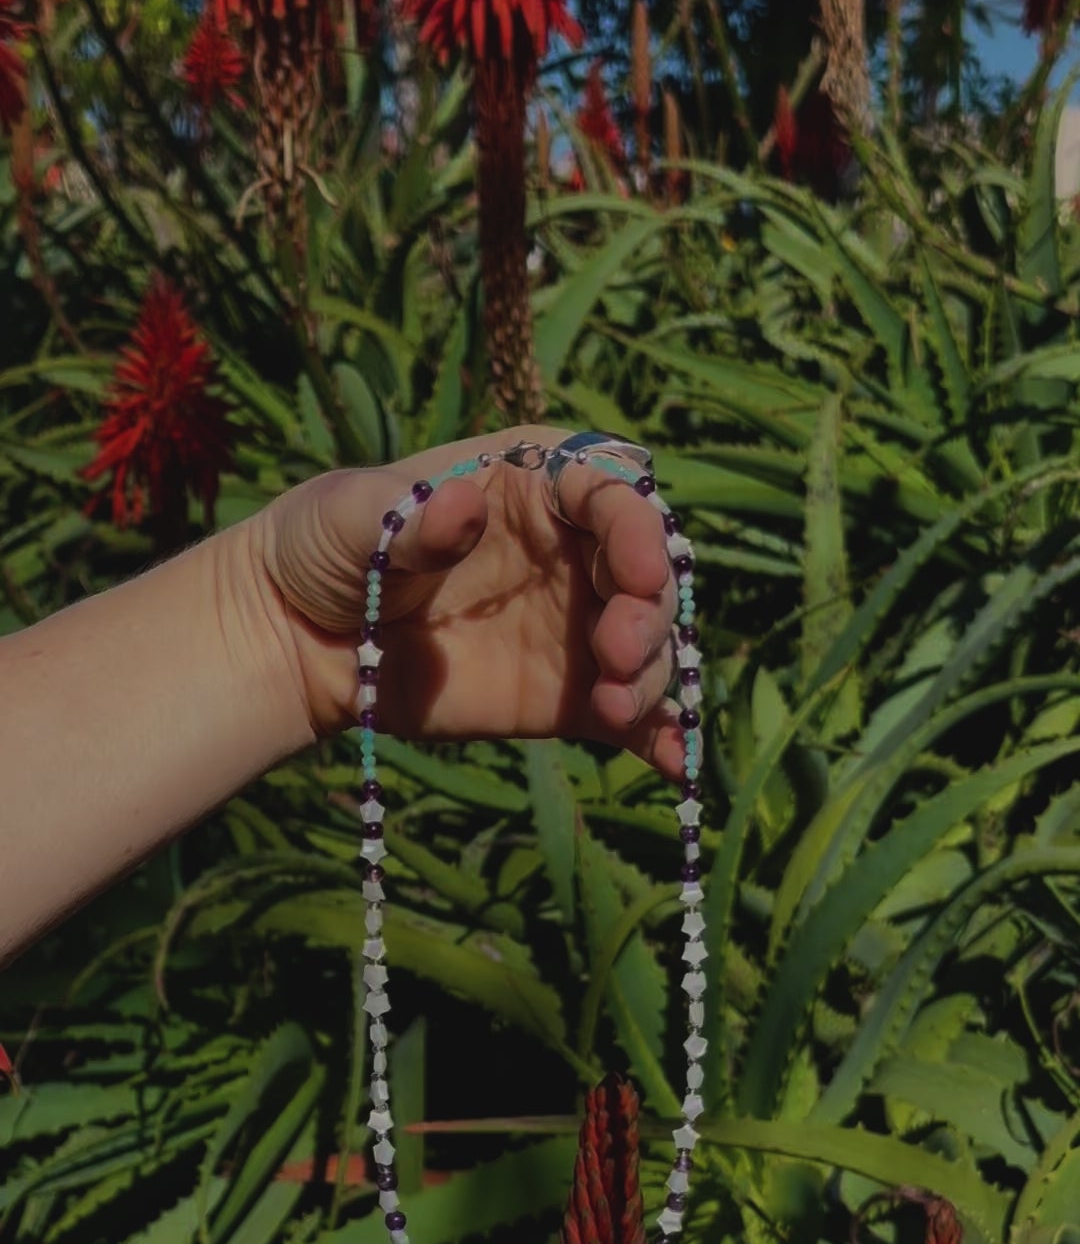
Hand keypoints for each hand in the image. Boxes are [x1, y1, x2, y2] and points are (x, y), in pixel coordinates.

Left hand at [251, 424, 684, 778]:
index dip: (636, 528)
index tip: (636, 572)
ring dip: (649, 676)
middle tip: (617, 654)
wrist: (299, 639)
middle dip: (648, 611)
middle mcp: (572, 549)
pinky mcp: (569, 697)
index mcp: (534, 481)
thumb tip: (459, 507)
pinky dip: (658, 738)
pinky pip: (628, 716)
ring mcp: (576, 626)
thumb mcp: (353, 516)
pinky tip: (675, 762)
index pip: (610, 491)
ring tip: (614, 707)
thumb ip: (409, 518)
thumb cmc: (326, 546)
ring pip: (646, 645)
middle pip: (646, 572)